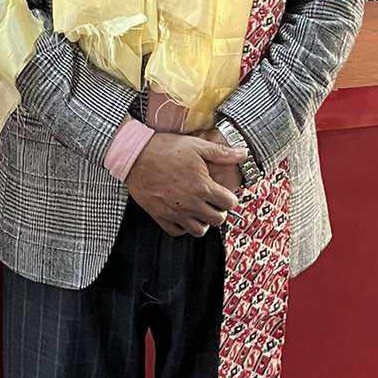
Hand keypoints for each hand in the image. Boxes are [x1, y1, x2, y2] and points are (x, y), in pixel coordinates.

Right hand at [125, 131, 242, 237]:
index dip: (230, 198)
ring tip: (200, 210)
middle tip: (214, 202)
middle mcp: (191, 203)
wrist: (135, 155)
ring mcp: (175, 212)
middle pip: (217, 220)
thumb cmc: (165, 149)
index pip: (229, 203)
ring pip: (199, 230)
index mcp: (203, 187)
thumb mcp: (196, 146)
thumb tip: (243, 154)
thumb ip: (221, 153)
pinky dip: (183, 227)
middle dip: (219, 211)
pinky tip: (183, 215)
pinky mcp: (160, 216)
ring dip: (203, 221)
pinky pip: (177, 231)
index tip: (225, 194)